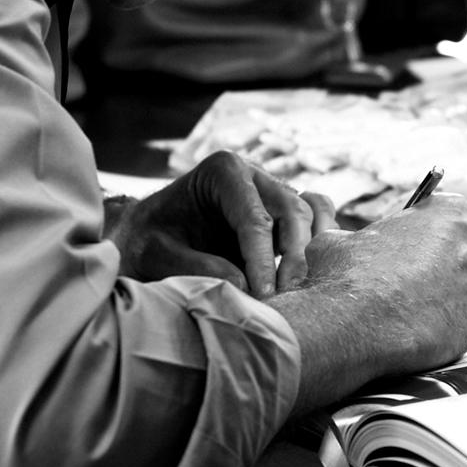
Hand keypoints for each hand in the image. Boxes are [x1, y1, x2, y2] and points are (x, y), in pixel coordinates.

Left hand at [107, 151, 337, 299]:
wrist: (145, 239)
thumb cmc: (146, 241)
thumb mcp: (156, 255)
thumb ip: (196, 267)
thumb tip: (245, 284)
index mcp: (222, 171)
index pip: (253, 216)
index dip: (262, 258)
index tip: (262, 294)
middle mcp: (253, 176)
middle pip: (291, 210)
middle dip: (292, 255)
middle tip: (282, 295)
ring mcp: (271, 193)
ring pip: (309, 213)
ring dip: (309, 249)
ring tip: (296, 286)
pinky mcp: (282, 214)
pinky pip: (318, 215)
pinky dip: (321, 238)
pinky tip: (310, 268)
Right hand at [274, 192, 466, 411]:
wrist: (356, 323)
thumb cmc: (351, 273)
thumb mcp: (340, 238)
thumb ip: (357, 236)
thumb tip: (345, 245)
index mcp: (454, 213)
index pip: (445, 212)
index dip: (421, 227)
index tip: (405, 240)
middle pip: (459, 250)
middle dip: (436, 260)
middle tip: (403, 274)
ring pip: (460, 288)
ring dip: (437, 294)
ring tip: (402, 304)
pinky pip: (454, 321)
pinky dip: (435, 324)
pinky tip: (408, 326)